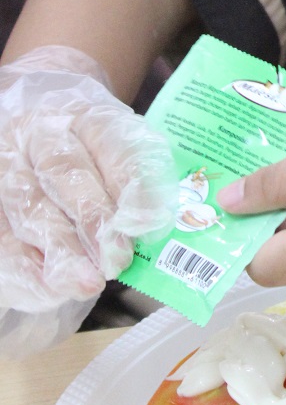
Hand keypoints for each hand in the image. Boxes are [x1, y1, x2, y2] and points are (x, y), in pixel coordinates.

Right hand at [0, 47, 176, 340]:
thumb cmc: (93, 150)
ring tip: (85, 284)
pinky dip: (23, 270)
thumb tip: (152, 222)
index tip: (151, 219)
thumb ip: (139, 174)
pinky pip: (1, 238)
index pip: (108, 136)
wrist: (42, 129)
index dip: (128, 177)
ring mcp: (8, 167)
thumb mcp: (121, 144)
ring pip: (27, 206)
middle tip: (117, 260)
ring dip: (58, 249)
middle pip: (63, 171)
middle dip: (92, 217)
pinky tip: (48, 291)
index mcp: (83, 112)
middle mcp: (40, 134)